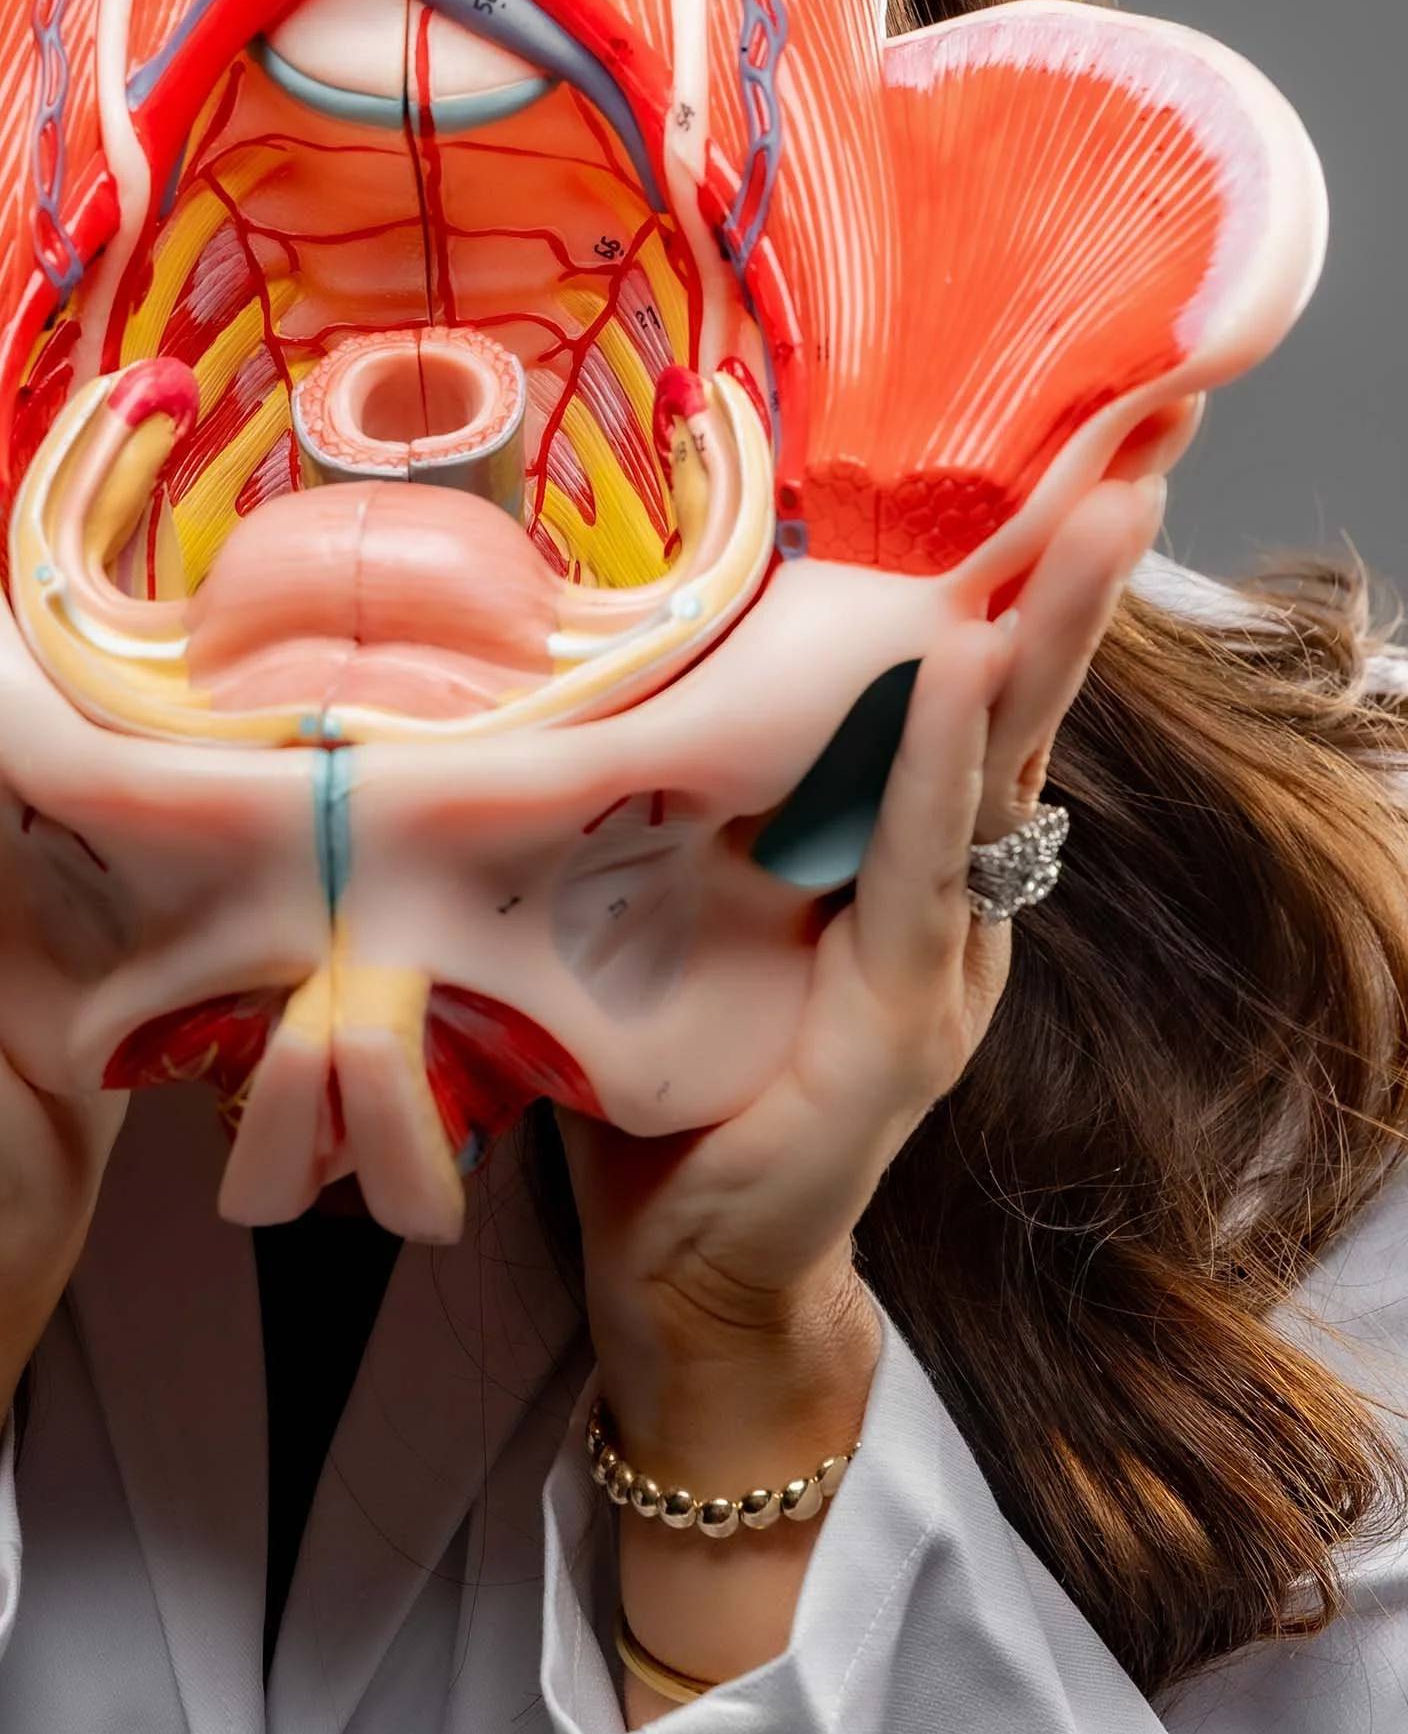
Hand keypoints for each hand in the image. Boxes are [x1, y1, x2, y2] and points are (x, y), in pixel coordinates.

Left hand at [563, 471, 1163, 1465]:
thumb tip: (593, 667)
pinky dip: (939, 767)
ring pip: (998, 769)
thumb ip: (672, 808)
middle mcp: (945, 906)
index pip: (965, 699)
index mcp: (898, 871)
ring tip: (1099, 521)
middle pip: (1018, 710)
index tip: (1064, 459)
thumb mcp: (671, 916)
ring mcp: (940, 964)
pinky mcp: (905, 1025)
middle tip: (1140, 445)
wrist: (687, 1288)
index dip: (1013, 581)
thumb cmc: (668, 1091)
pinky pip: (921, 867)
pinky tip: (969, 676)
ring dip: (1042, 637)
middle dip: (1073, 577)